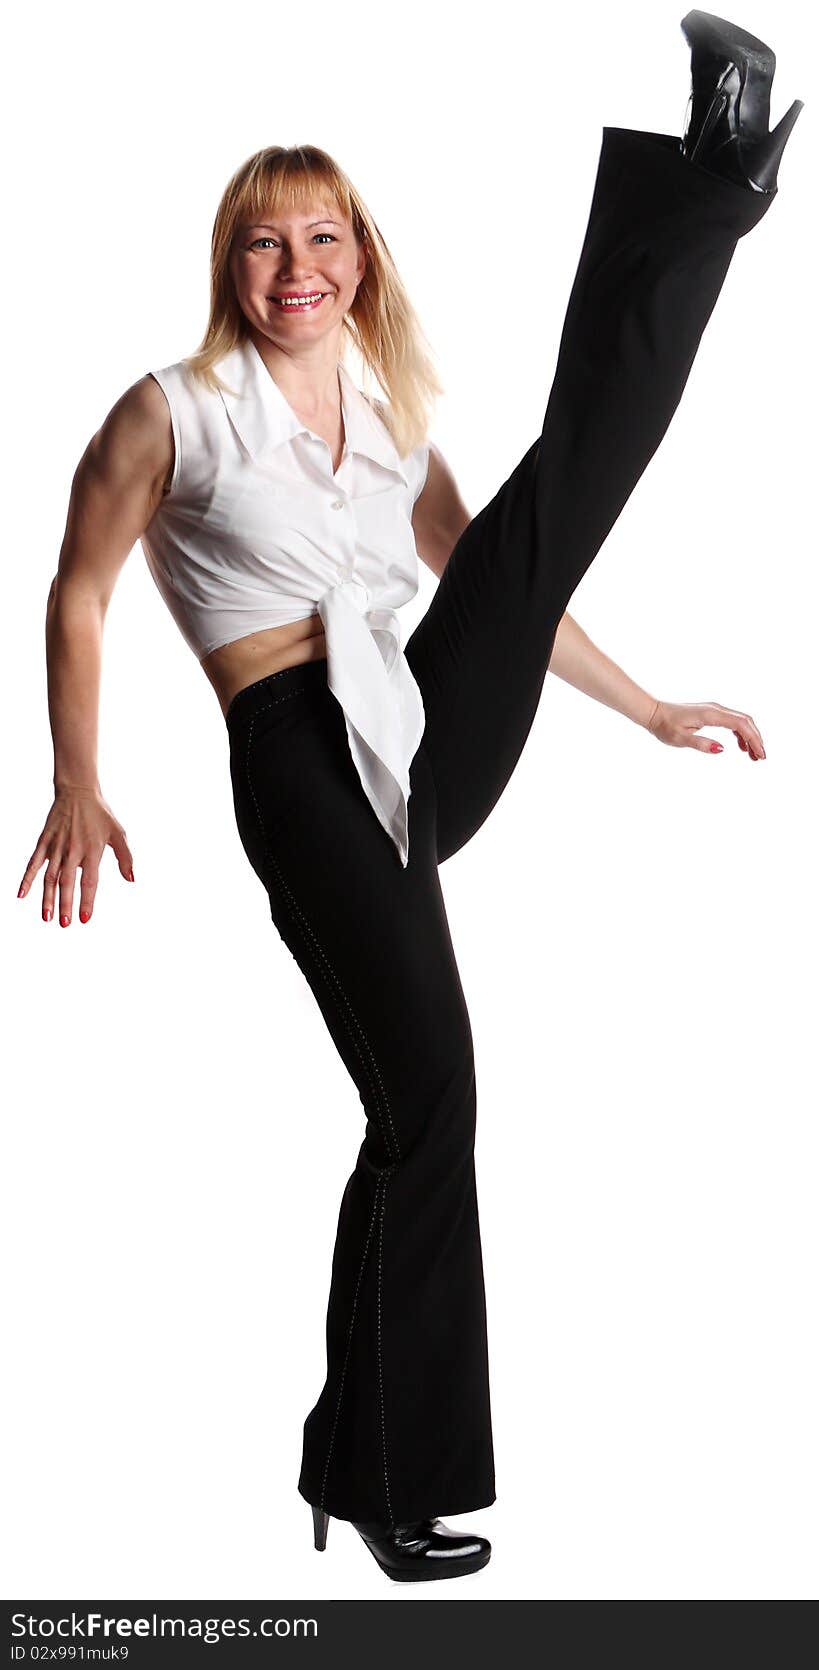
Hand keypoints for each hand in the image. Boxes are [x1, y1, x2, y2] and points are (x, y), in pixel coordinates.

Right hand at [17, 788, 134, 924]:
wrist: (78, 792)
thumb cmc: (101, 814)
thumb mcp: (119, 833)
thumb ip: (125, 857)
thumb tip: (131, 879)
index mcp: (92, 850)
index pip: (89, 882)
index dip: (86, 901)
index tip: (84, 919)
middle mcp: (73, 850)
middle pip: (67, 883)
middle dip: (66, 905)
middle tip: (65, 924)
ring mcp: (56, 846)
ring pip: (49, 877)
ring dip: (47, 898)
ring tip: (47, 917)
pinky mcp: (44, 841)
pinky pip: (33, 863)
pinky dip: (27, 879)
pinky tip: (21, 894)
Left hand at [647, 699, 765, 759]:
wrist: (655, 713)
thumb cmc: (665, 726)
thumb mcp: (680, 739)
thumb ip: (701, 744)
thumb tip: (722, 749)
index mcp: (711, 714)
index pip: (740, 725)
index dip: (753, 739)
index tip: (760, 754)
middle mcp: (716, 709)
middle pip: (745, 721)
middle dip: (756, 739)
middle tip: (761, 757)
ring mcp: (715, 710)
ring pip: (740, 721)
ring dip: (750, 737)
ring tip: (753, 756)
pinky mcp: (712, 713)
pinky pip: (732, 722)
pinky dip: (740, 734)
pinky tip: (741, 747)